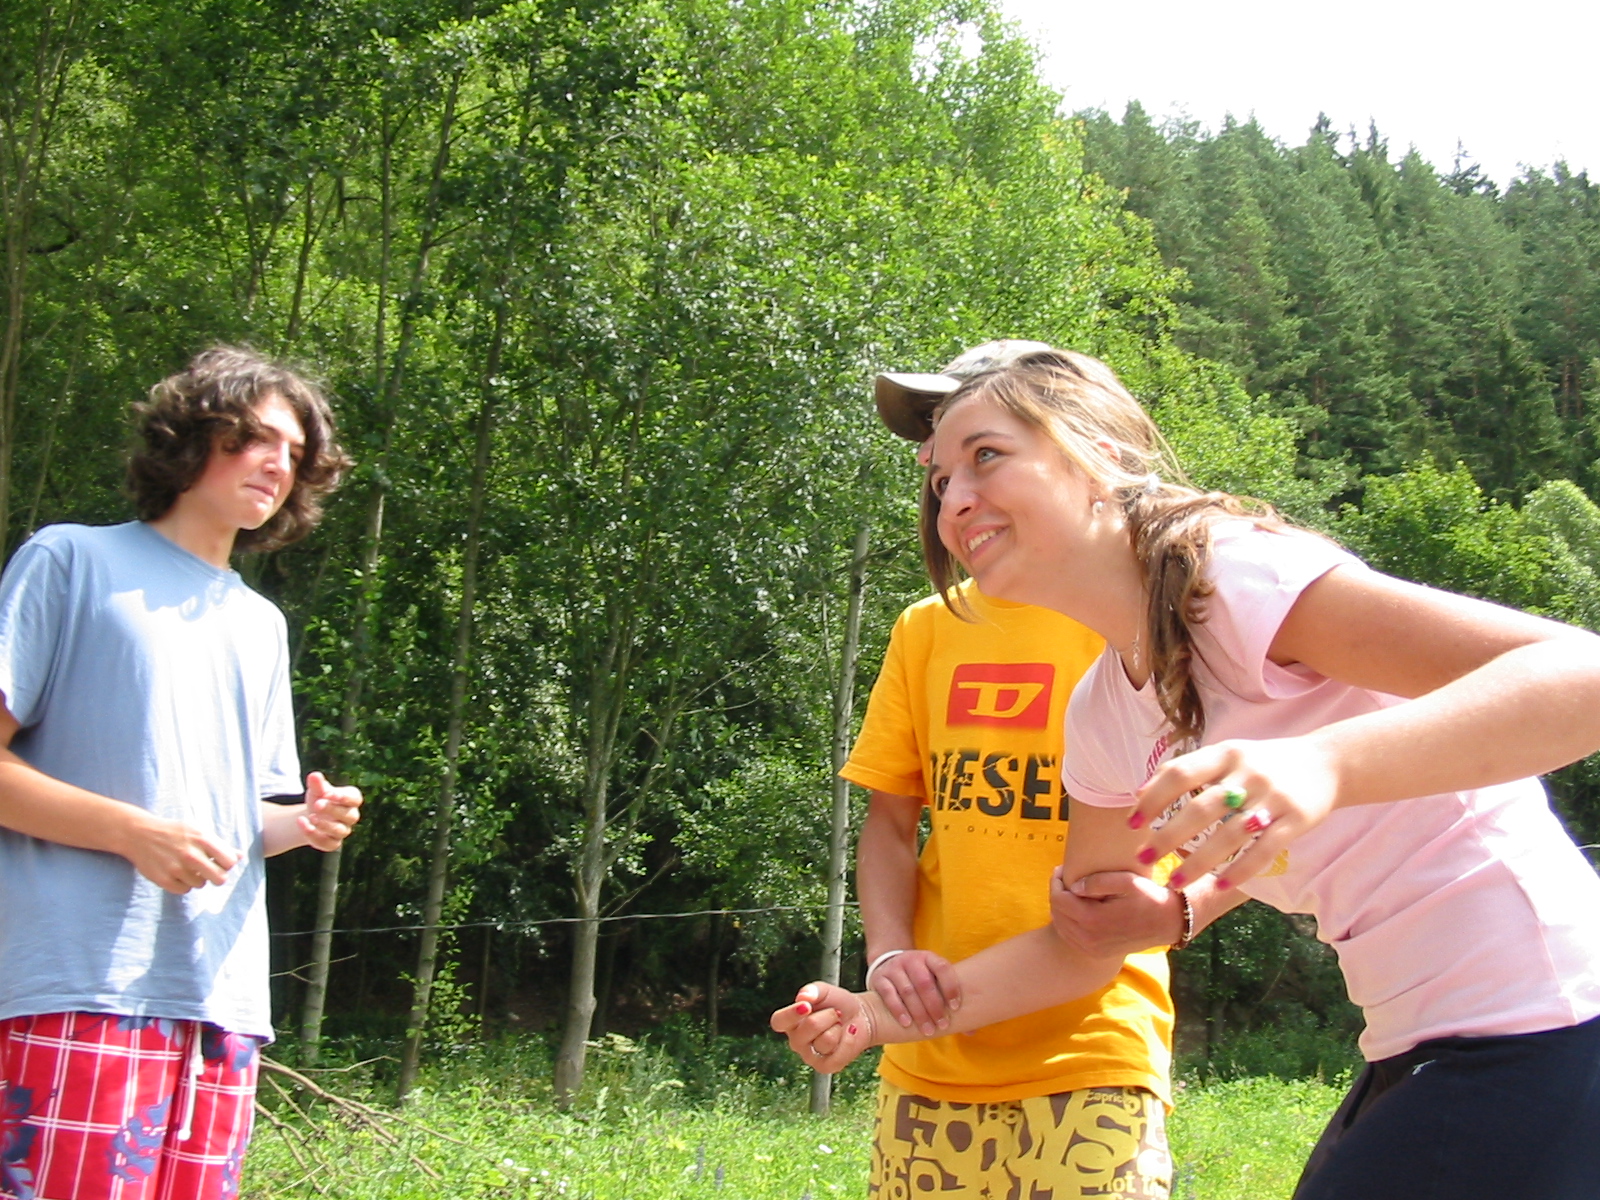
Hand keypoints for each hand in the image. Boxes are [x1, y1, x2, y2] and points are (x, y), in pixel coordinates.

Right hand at [122, 814, 239, 895]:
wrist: (139, 834)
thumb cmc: (174, 832)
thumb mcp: (198, 832)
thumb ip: (220, 845)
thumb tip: (240, 856)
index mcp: (203, 839)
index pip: (230, 862)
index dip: (227, 864)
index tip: (220, 862)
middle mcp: (191, 854)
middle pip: (220, 879)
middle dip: (217, 876)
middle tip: (209, 871)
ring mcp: (176, 868)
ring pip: (201, 885)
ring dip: (197, 879)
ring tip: (187, 868)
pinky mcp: (163, 879)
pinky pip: (184, 890)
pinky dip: (183, 885)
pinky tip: (177, 874)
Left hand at [299, 771, 361, 850]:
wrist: (311, 816)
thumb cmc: (319, 798)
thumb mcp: (317, 790)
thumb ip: (317, 784)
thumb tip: (314, 775)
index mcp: (351, 800)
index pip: (355, 799)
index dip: (344, 797)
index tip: (329, 794)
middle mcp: (350, 816)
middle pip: (349, 815)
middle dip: (333, 809)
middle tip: (317, 804)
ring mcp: (343, 831)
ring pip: (340, 830)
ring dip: (325, 825)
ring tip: (310, 817)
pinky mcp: (333, 843)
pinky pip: (328, 844)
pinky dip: (315, 835)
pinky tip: (303, 825)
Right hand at [770, 982, 879, 1073]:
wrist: (860, 1016)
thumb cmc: (836, 1003)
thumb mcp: (824, 991)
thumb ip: (812, 990)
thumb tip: (803, 996)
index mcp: (790, 1022)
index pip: (779, 1021)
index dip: (790, 1014)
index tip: (807, 1005)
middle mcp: (796, 1041)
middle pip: (810, 1026)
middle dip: (829, 1015)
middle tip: (835, 1012)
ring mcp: (809, 1056)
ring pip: (826, 1040)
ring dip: (838, 1027)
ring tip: (839, 1025)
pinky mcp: (825, 1067)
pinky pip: (837, 1057)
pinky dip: (848, 1041)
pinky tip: (848, 1034)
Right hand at [867, 949, 959, 1036]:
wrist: (888, 966)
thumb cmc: (918, 980)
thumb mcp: (933, 980)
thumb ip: (949, 1001)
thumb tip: (971, 1032)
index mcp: (929, 958)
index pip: (943, 968)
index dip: (951, 987)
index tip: (955, 1008)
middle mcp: (911, 960)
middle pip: (924, 982)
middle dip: (934, 1006)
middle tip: (942, 1025)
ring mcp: (894, 968)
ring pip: (907, 991)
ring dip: (919, 1013)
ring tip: (928, 1030)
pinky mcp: (880, 979)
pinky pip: (889, 994)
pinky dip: (898, 1010)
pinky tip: (907, 1023)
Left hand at [1050, 867, 1182, 955]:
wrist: (1167, 923)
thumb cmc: (1148, 897)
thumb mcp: (1127, 882)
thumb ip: (1098, 881)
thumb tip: (1073, 886)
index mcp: (1093, 920)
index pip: (1059, 899)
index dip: (1055, 881)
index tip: (1061, 869)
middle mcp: (1089, 939)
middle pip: (1056, 913)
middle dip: (1056, 892)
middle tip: (1064, 877)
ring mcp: (1092, 949)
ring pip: (1060, 926)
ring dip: (1060, 907)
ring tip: (1069, 891)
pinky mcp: (1096, 953)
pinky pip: (1069, 937)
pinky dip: (1066, 922)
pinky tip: (1075, 908)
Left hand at [1131, 737, 1337, 887]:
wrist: (1328, 762)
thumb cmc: (1264, 762)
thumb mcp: (1227, 755)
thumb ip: (1187, 770)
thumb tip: (1139, 793)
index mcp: (1225, 754)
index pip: (1180, 774)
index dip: (1152, 798)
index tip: (1133, 823)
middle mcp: (1247, 774)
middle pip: (1200, 808)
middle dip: (1167, 836)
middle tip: (1143, 858)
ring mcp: (1273, 798)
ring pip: (1229, 835)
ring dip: (1198, 861)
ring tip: (1174, 881)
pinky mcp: (1296, 821)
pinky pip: (1264, 851)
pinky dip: (1241, 869)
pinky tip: (1220, 883)